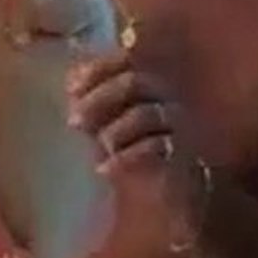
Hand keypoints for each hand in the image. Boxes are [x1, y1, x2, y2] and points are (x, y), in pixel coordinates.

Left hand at [65, 51, 209, 250]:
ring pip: (147, 114)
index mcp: (151, 83)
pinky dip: (126, 158)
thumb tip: (72, 76)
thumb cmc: (135, 152)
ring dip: (114, 129)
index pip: (127, 60)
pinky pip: (158, 147)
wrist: (170, 197)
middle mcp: (169, 98)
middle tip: (74, 121)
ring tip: (98, 147)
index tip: (71, 89)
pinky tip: (104, 169)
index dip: (99, 69)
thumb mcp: (108, 123)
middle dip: (100, 99)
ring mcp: (181, 125)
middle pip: (135, 83)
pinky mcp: (187, 155)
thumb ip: (93, 99)